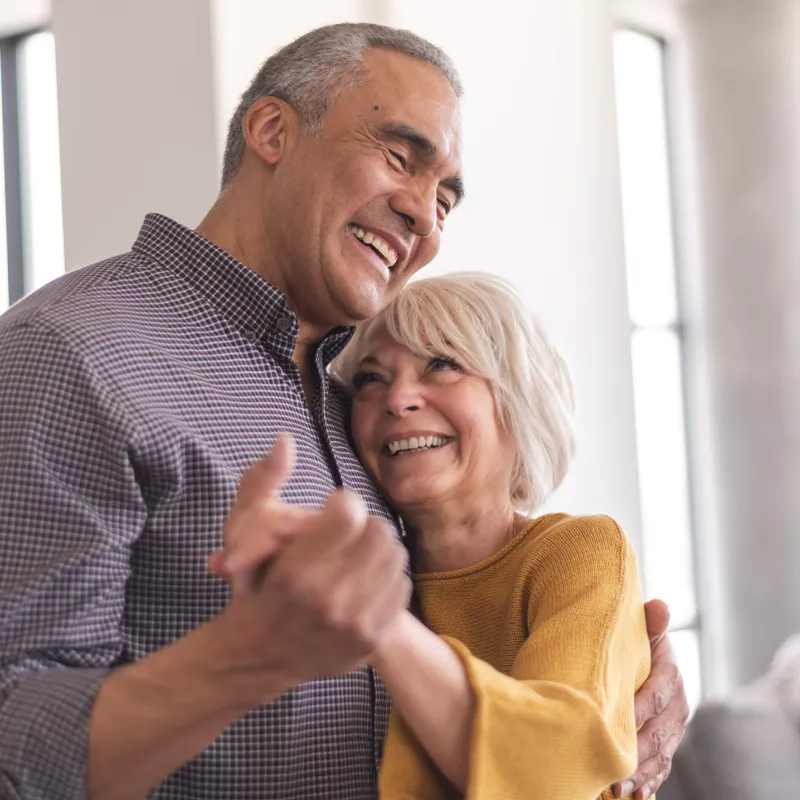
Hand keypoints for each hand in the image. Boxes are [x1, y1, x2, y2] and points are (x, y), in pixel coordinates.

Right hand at [210, 434, 411, 700]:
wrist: (259, 659)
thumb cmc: (253, 589)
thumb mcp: (242, 535)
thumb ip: (261, 482)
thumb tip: (285, 439)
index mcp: (295, 573)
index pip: (350, 514)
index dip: (342, 504)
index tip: (332, 510)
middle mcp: (328, 601)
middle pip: (379, 530)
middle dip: (362, 524)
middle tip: (347, 531)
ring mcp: (354, 623)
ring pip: (395, 555)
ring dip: (377, 547)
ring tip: (355, 554)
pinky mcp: (372, 638)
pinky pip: (402, 585)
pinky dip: (387, 576)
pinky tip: (365, 579)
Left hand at [613, 599, 690, 798]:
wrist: (638, 657)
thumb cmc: (633, 642)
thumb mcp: (641, 629)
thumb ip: (650, 621)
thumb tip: (660, 605)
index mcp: (670, 676)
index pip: (655, 696)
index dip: (637, 712)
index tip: (616, 725)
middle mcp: (676, 706)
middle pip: (658, 734)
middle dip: (637, 754)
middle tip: (615, 771)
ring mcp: (672, 730)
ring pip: (660, 755)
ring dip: (641, 774)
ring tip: (619, 789)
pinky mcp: (665, 745)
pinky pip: (660, 767)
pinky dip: (649, 781)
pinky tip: (634, 795)